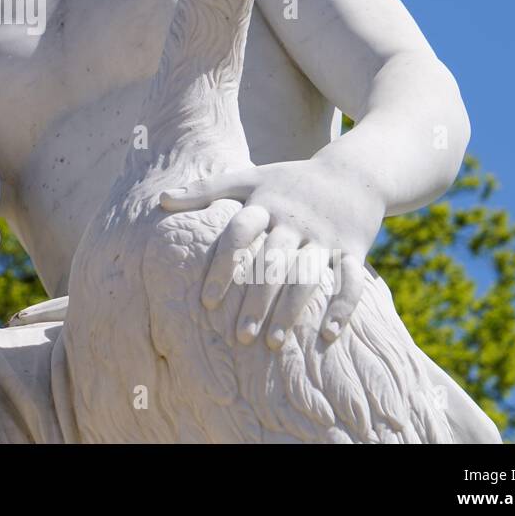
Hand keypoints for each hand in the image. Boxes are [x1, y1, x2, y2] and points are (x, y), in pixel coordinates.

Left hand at [159, 158, 383, 348]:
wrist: (353, 172)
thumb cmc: (290, 181)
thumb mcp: (250, 178)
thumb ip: (205, 190)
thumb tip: (161, 199)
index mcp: (267, 203)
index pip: (240, 234)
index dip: (223, 267)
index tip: (206, 302)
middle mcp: (295, 221)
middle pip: (273, 263)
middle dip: (256, 300)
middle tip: (239, 337)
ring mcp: (325, 237)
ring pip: (308, 276)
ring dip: (291, 311)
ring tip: (273, 343)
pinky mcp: (354, 249)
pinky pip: (352, 280)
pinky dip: (343, 307)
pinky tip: (328, 335)